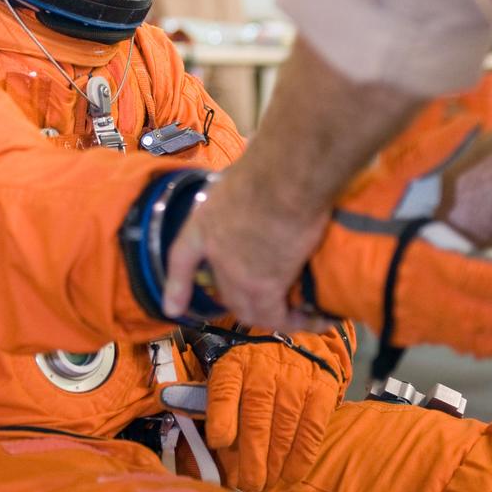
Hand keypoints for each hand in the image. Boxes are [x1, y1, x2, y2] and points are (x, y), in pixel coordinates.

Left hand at [162, 158, 330, 329]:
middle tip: (268, 302)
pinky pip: (282, 317)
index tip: (173, 307)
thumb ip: (238, 199)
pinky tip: (318, 319)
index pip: (182, 258)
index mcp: (203, 226)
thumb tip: (257, 200)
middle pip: (226, 293)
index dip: (177, 285)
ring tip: (298, 317)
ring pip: (252, 311)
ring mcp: (240, 275)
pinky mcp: (269, 286)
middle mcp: (217, 256)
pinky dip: (298, 322)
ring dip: (274, 318)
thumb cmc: (265, 169)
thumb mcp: (235, 180)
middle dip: (244, 303)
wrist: (283, 181)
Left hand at [205, 327, 350, 491]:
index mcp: (235, 364)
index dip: (221, 417)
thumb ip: (199, 391)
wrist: (299, 341)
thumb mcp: (226, 371)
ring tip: (266, 487)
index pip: (224, 389)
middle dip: (251, 459)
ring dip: (275, 465)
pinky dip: (299, 459)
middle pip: (256, 419)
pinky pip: (310, 432)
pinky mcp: (321, 392)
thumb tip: (164, 397)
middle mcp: (264, 369)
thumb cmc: (254, 368)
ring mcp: (295, 380)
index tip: (218, 442)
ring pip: (284, 430)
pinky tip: (289, 476)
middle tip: (247, 486)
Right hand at [307, 114, 491, 363]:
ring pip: (489, 340)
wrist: (307, 264)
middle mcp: (429, 302)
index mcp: (425, 266)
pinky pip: (469, 345)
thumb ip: (426, 154)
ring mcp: (424, 321)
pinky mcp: (417, 330)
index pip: (488, 284)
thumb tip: (464, 121)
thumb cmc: (347, 223)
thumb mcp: (385, 183)